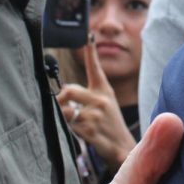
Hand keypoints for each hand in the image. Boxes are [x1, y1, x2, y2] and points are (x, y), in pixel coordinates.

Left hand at [56, 38, 136, 168]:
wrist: (123, 147)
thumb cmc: (110, 123)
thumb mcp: (106, 102)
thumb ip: (87, 94)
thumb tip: (63, 92)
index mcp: (104, 90)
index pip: (95, 67)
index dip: (91, 52)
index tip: (87, 37)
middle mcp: (101, 100)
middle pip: (69, 90)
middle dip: (60, 98)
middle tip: (60, 105)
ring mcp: (96, 116)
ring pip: (66, 110)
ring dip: (63, 117)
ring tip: (71, 122)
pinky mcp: (91, 131)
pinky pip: (69, 126)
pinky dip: (67, 129)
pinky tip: (76, 132)